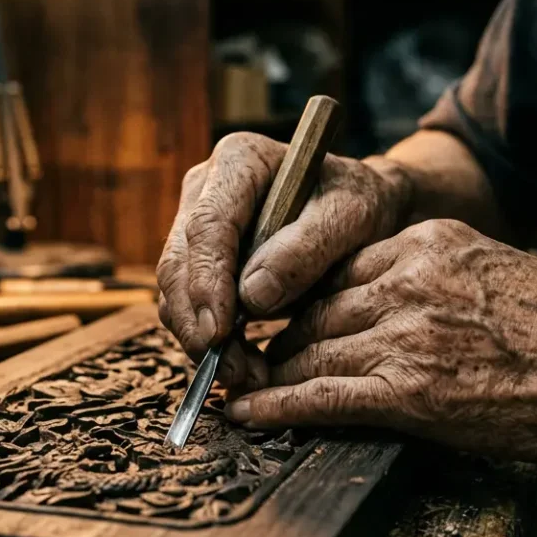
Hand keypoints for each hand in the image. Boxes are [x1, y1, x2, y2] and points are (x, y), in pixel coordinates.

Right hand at [157, 133, 412, 388]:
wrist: (360, 212)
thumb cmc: (360, 204)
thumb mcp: (352, 217)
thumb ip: (307, 250)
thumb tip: (251, 297)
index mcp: (239, 160)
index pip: (208, 225)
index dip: (206, 281)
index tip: (219, 331)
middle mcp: (205, 189)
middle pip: (179, 262)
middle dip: (198, 323)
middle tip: (230, 370)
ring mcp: (195, 225)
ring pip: (175, 290)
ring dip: (201, 340)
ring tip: (244, 376)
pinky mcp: (200, 261)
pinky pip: (189, 306)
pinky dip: (209, 341)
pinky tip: (242, 366)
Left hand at [228, 219, 536, 460]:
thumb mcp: (491, 267)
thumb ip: (432, 274)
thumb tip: (386, 293)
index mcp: (426, 243)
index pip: (338, 268)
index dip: (306, 299)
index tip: (287, 316)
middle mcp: (406, 280)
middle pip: (316, 308)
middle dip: (283, 337)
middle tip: (257, 358)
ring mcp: (404, 336)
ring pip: (310, 350)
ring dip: (274, 374)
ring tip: (246, 388)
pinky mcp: (406, 392)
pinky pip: (320, 396)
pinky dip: (277, 407)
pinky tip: (247, 414)